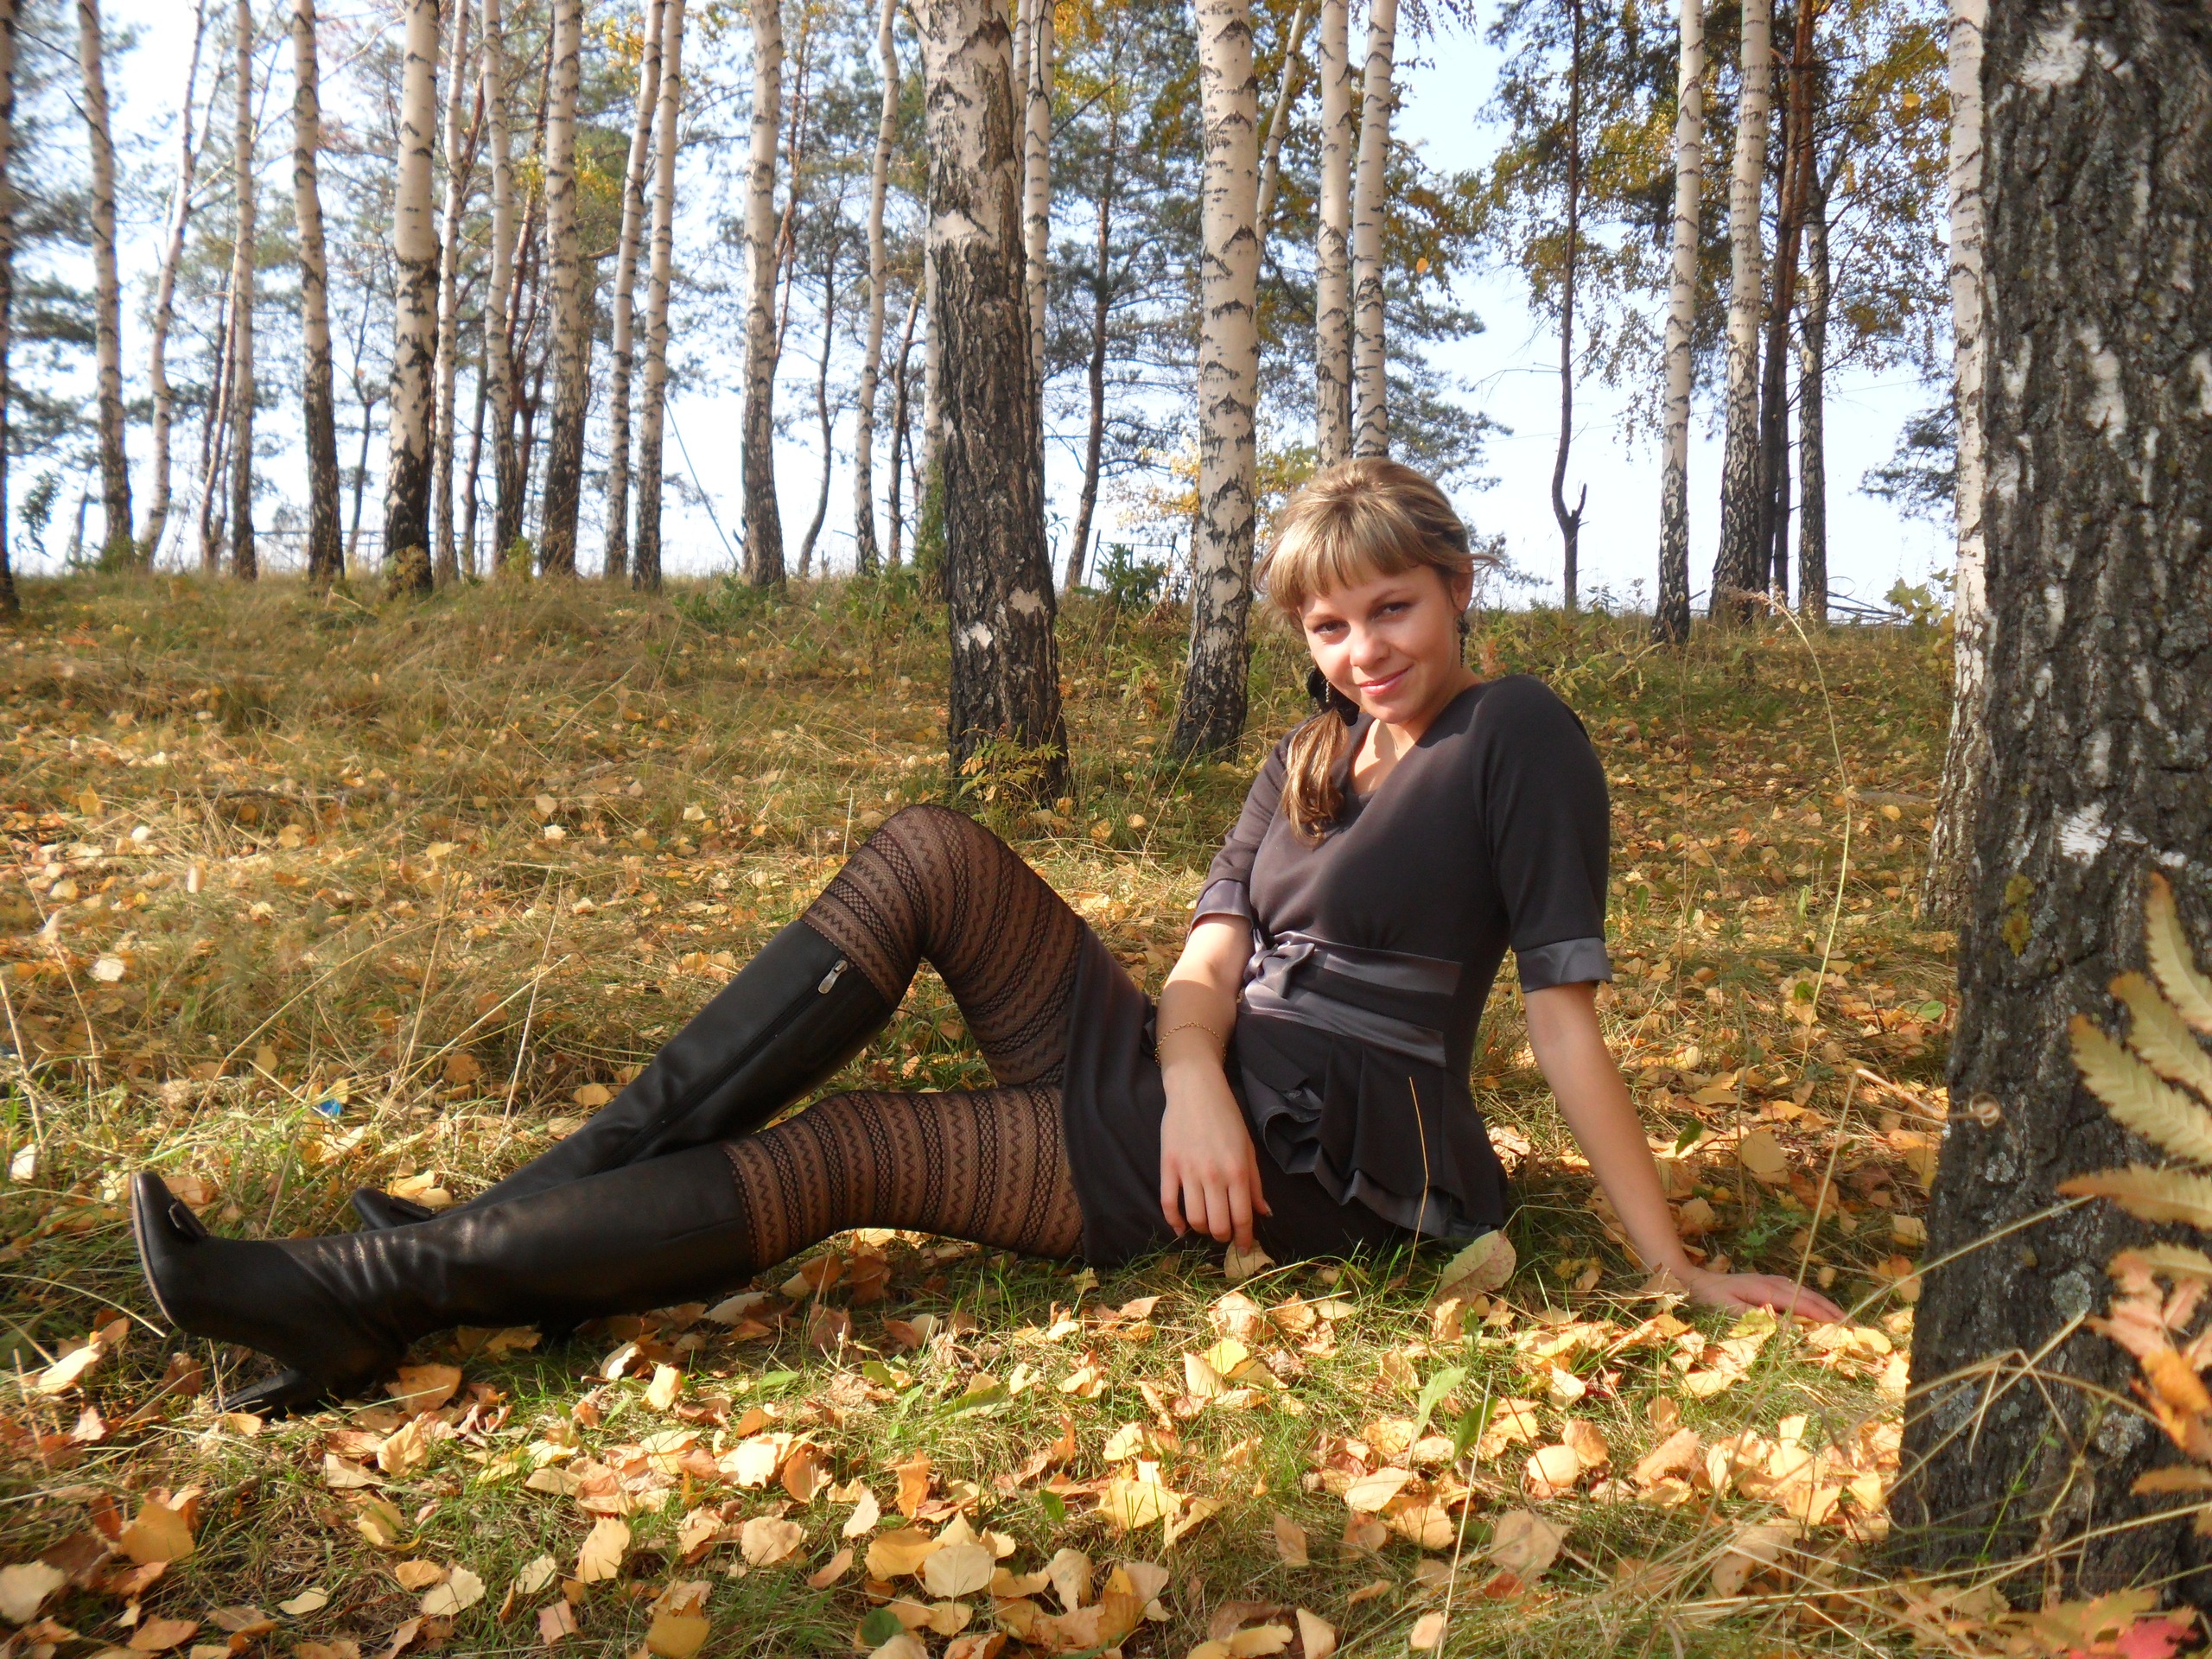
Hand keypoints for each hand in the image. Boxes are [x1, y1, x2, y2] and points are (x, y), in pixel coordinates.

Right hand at [1157, 1062, 1271, 1253]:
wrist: (1196, 1090)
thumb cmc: (1227, 1118)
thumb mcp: (1248, 1149)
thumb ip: (1254, 1183)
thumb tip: (1263, 1213)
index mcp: (1237, 1171)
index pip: (1242, 1217)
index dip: (1243, 1238)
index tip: (1243, 1248)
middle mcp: (1213, 1175)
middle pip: (1217, 1224)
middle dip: (1222, 1236)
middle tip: (1224, 1234)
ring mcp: (1188, 1172)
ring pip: (1194, 1218)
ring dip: (1202, 1230)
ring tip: (1206, 1226)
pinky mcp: (1168, 1166)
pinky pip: (1168, 1203)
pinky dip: (1174, 1222)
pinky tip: (1180, 1229)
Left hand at [1670, 1265, 1846, 1323]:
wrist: (1692, 1281)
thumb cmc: (1709, 1298)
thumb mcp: (1730, 1311)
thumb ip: (1759, 1320)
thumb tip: (1790, 1329)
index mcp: (1767, 1289)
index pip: (1804, 1304)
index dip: (1826, 1317)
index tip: (1846, 1329)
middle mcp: (1774, 1282)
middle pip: (1811, 1297)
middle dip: (1833, 1313)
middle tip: (1855, 1329)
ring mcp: (1772, 1282)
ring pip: (1806, 1294)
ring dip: (1825, 1308)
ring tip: (1844, 1323)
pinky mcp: (1768, 1285)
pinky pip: (1797, 1294)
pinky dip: (1812, 1304)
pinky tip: (1819, 1312)